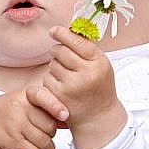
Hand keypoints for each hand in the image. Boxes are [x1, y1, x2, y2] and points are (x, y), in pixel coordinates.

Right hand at [0, 87, 60, 148]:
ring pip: (45, 142)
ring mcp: (14, 126)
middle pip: (49, 125)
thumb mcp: (24, 101)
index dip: (56, 106)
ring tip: (44, 146)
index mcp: (25, 94)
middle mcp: (19, 108)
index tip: (65, 115)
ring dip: (48, 148)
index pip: (43, 96)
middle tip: (45, 133)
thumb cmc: (9, 112)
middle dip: (51, 133)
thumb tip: (69, 119)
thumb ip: (45, 106)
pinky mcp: (11, 143)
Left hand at [37, 26, 127, 148]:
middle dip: (58, 50)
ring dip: (55, 66)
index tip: (54, 30)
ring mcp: (72, 85)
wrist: (98, 118)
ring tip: (67, 76)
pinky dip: (51, 79)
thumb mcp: (101, 66)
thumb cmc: (99, 88)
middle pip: (61, 50)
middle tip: (62, 56)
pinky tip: (61, 86)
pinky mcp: (59, 95)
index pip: (77, 41)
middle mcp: (87, 73)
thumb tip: (67, 30)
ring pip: (52, 63)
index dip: (63, 33)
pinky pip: (47, 77)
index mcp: (99, 62)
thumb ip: (87, 49)